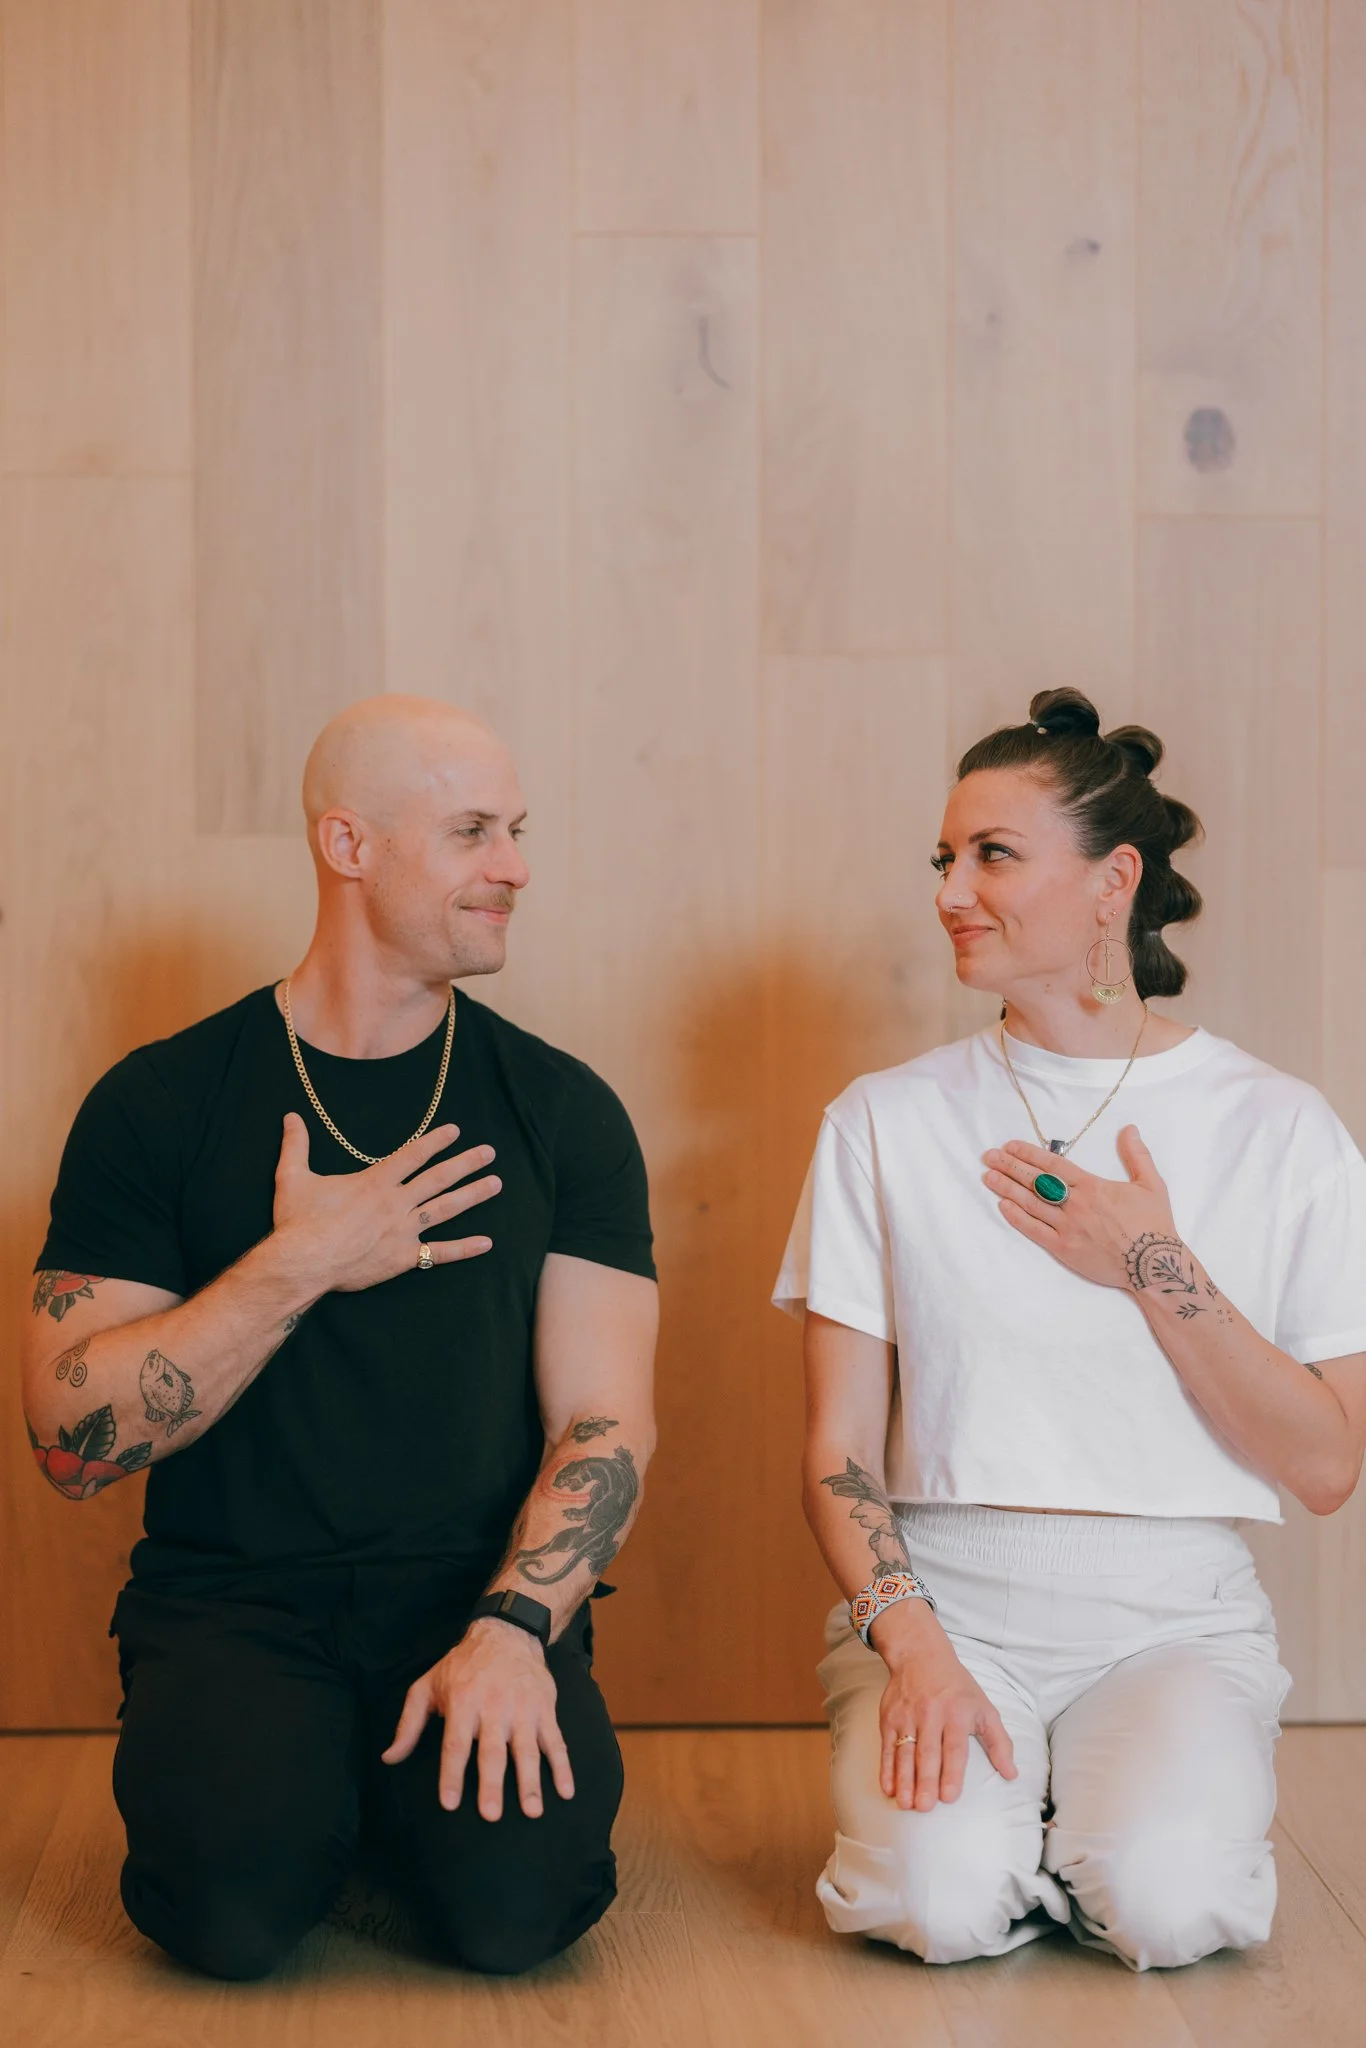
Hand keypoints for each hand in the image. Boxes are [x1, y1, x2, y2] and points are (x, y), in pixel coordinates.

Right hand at [273, 1115, 501, 1293]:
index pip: (412, 1155)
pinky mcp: (403, 1259)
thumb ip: (296, 1145)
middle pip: (438, 1178)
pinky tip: (487, 1243)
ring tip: (496, 1184)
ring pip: (446, 1209)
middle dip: (466, 1163)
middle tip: (489, 1152)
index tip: (455, 1130)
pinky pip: (439, 1253)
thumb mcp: (293, 1177)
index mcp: (375, 1182)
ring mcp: (403, 1231)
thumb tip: (290, 1116)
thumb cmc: (298, 1222)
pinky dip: (464, 1249)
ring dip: (473, 1195)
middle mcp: (395, 1203)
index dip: (435, 1141)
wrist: (303, 1263)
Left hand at [380, 1617, 575, 1820]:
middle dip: (492, 1783)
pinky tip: (566, 1791)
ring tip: (532, 1811)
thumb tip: (388, 1759)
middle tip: (491, 1815)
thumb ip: (409, 1724)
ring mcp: (523, 1709)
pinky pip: (556, 1741)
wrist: (507, 1633)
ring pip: (527, 1750)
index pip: (456, 1744)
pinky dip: (563, 1767)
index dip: (451, 1774)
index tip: (449, 1803)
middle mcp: (494, 1706)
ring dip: (530, 1782)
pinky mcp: (545, 1710)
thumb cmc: (462, 1666)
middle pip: (492, 1751)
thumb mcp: (427, 1686)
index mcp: (463, 1702)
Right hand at [874, 1603, 1015, 1810]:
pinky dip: (886, 1768)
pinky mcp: (889, 1717)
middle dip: (925, 1780)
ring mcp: (907, 1716)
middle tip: (924, 1806)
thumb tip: (1011, 1774)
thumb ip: (999, 1743)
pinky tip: (888, 1787)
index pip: (954, 1747)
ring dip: (904, 1779)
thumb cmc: (957, 1687)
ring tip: (905, 1803)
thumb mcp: (984, 1708)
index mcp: (957, 1713)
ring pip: (904, 1752)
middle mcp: (930, 1715)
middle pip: (927, 1752)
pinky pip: (887, 1746)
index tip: (949, 1796)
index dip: (952, 1771)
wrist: (920, 1654)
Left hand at [983, 1124, 1177, 1289]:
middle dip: (1010, 1166)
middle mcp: (1076, 1204)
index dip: (1029, 1153)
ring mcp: (1068, 1227)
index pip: (1053, 1164)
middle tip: (989, 1156)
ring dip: (1007, 1188)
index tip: (1010, 1146)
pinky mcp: (1064, 1249)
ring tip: (988, 1177)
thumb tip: (1129, 1128)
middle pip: (1036, 1181)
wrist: (1154, 1265)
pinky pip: (1034, 1231)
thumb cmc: (1153, 1224)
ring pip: (1031, 1204)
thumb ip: (1138, 1155)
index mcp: (1093, 1186)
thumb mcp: (1152, 1184)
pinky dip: (1017, 1218)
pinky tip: (1003, 1206)